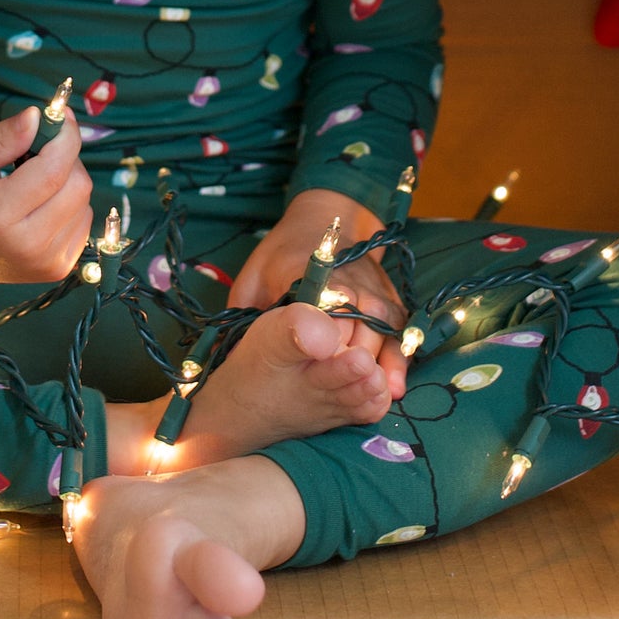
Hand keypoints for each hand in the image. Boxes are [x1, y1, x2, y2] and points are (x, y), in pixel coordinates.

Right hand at [0, 106, 93, 284]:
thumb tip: (36, 117)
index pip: (53, 170)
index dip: (65, 136)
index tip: (60, 115)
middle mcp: (27, 246)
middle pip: (77, 185)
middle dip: (65, 156)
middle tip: (38, 149)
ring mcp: (45, 263)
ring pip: (84, 201)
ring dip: (66, 179)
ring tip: (32, 180)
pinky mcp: (56, 269)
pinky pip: (82, 220)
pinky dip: (68, 203)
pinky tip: (40, 203)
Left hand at [227, 189, 410, 399]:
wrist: (323, 219)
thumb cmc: (282, 254)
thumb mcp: (253, 279)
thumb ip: (242, 315)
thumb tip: (219, 354)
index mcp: (310, 279)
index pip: (317, 324)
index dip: (314, 353)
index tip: (308, 374)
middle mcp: (349, 286)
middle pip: (352, 339)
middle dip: (342, 368)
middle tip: (329, 392)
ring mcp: (374, 294)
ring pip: (379, 340)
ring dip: (371, 371)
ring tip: (362, 398)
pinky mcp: (391, 302)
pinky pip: (399, 336)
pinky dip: (396, 362)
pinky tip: (391, 388)